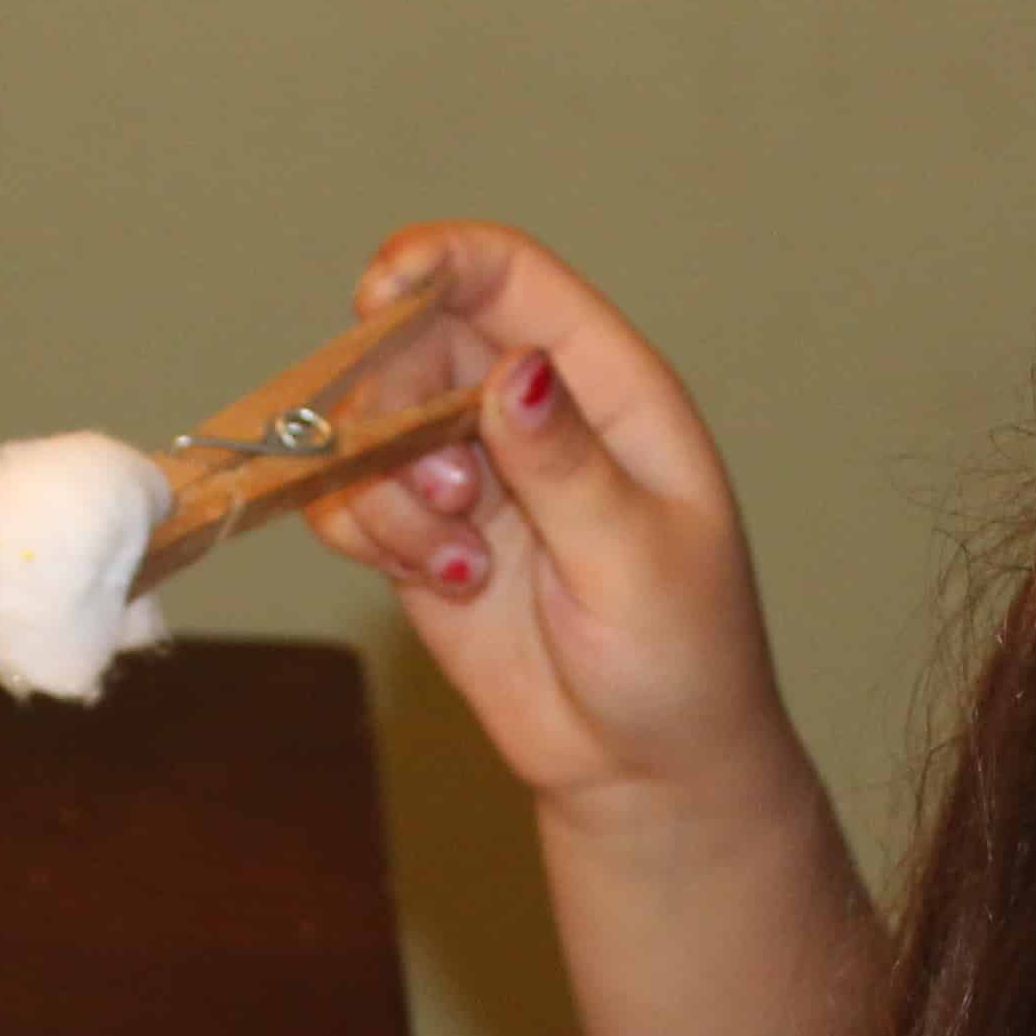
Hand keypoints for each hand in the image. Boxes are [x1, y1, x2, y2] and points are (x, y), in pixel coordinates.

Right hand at [301, 225, 814, 841]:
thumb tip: (517, 371)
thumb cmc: (682, 660)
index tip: (375, 298)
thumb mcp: (635, 561)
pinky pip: (353, 499)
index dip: (436, 263)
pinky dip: (371, 536)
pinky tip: (446, 584)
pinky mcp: (426, 536)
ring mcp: (474, 474)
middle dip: (397, 410)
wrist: (647, 771)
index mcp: (608, 390)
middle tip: (448, 500)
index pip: (510, 278)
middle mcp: (532, 415)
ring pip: (371, 426)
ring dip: (389, 492)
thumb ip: (567, 467)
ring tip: (460, 564)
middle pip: (416, 344)